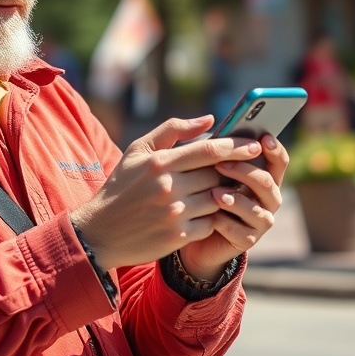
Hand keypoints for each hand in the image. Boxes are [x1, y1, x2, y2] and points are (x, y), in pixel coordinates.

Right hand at [70, 115, 265, 272]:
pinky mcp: (178, 236)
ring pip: (218, 200)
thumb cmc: (121, 186)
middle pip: (218, 175)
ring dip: (225, 195)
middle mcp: (168, 187)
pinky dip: (213, 217)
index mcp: (160, 162)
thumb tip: (210, 119)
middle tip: (244, 168)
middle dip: (232, 172)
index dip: (236, 146)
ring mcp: (174, 213)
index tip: (254, 144)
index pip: (209, 150)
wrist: (100, 232)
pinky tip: (209, 212)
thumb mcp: (138, 150)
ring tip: (227, 190)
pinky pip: (210, 223)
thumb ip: (173, 130)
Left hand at [178, 134, 288, 280]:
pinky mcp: (248, 240)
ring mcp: (260, 220)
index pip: (278, 160)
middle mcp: (268, 198)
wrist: (193, 231)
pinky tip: (210, 216)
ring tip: (215, 193)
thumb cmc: (202, 192)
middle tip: (221, 164)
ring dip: (235, 199)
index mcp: (263, 176)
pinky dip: (225, 222)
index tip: (264, 138)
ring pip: (256, 208)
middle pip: (267, 182)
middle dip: (245, 171)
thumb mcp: (207, 168)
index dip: (274, 149)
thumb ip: (215, 149)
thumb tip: (208, 121)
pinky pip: (240, 230)